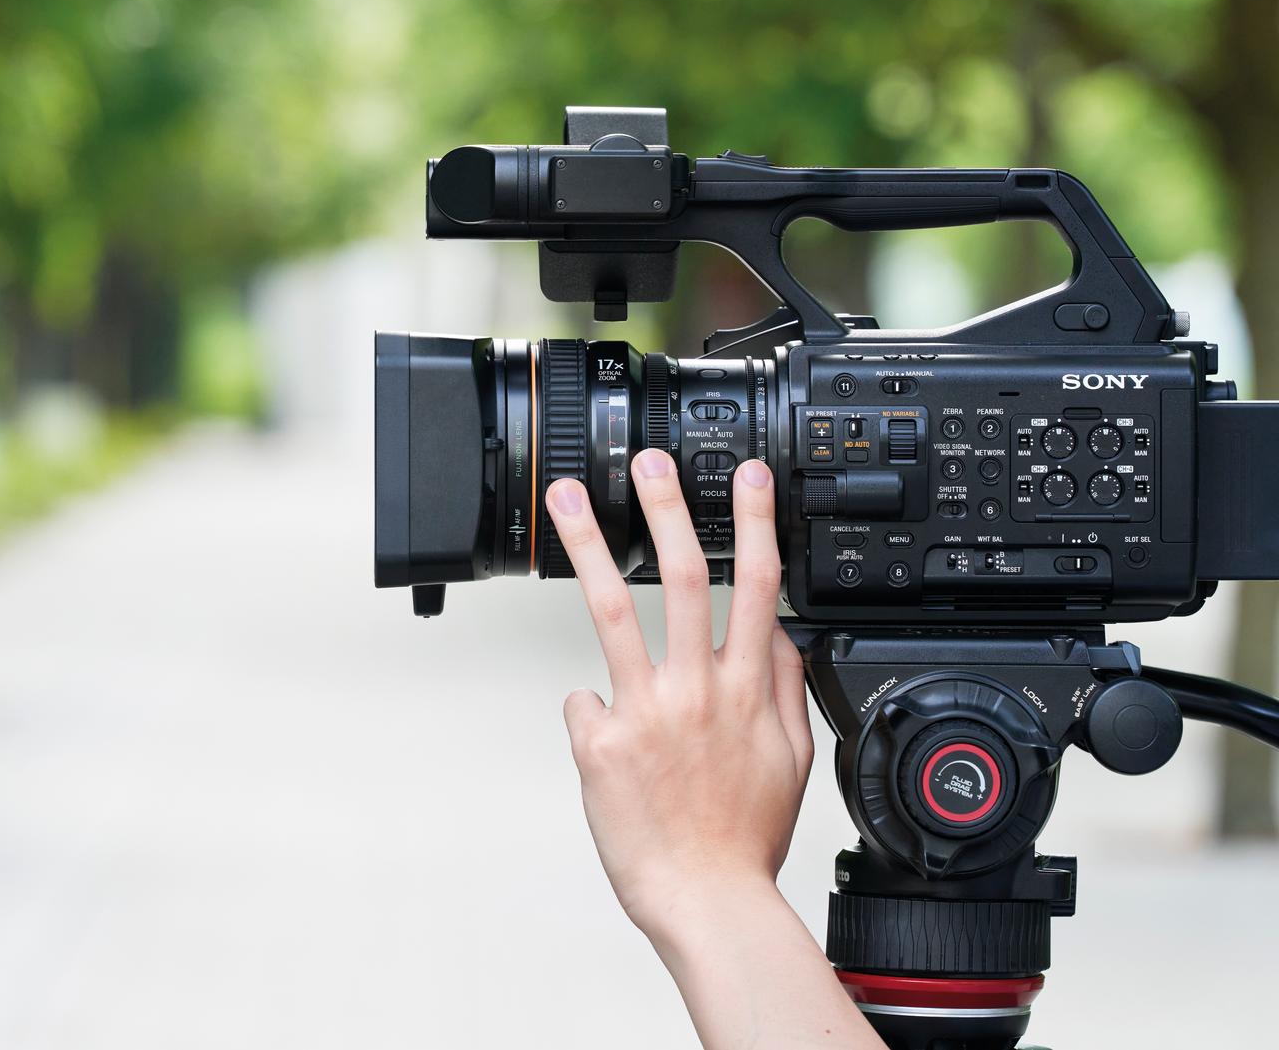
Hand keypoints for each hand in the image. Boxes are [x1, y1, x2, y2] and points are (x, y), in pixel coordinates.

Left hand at [544, 450, 811, 937]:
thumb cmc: (743, 838)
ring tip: (568, 500)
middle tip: (649, 461)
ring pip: (614, 608)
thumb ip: (783, 687)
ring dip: (589, 545)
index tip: (747, 476)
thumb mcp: (792, 760)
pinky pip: (583, 701)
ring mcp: (646, 711)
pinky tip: (604, 740)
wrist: (705, 900)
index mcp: (749, 691)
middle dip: (667, 508)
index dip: (755, 523)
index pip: (758, 586)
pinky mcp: (601, 741)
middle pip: (686, 577)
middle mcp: (698, 691)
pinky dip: (592, 712)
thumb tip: (776, 633)